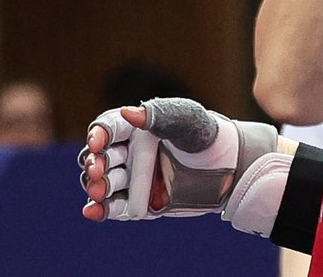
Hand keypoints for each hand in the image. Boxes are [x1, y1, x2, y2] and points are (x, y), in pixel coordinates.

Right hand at [78, 97, 288, 234]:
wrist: (230, 169)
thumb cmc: (206, 135)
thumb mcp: (187, 120)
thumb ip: (160, 115)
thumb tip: (129, 112)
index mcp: (135, 127)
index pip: (108, 128)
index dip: (98, 134)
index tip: (97, 142)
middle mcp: (129, 153)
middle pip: (101, 157)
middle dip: (95, 163)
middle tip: (98, 170)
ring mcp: (134, 180)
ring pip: (104, 182)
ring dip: (96, 186)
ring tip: (98, 190)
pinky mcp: (140, 204)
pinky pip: (116, 208)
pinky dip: (102, 210)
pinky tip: (92, 211)